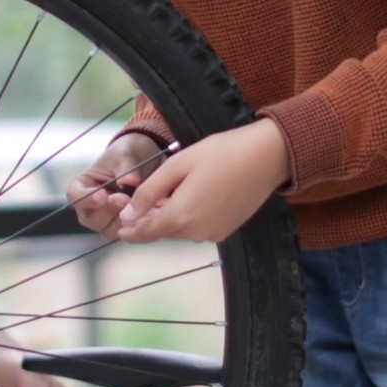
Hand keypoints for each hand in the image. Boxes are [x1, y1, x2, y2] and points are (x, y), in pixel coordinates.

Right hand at [65, 132, 164, 238]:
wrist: (148, 158)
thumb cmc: (128, 153)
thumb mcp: (126, 153)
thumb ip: (126, 167)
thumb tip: (129, 182)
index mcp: (83, 185)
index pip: (74, 195)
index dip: (86, 199)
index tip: (103, 195)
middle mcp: (91, 206)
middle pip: (91, 219)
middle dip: (109, 210)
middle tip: (125, 199)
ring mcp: (108, 218)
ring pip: (109, 229)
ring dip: (124, 220)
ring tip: (139, 205)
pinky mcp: (125, 225)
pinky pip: (128, 232)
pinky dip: (138, 224)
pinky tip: (149, 212)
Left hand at [117, 118, 289, 243]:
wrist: (266, 157)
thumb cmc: (220, 153)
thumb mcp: (178, 165)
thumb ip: (150, 191)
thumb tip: (128, 213)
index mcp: (182, 215)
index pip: (146, 232)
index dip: (131, 230)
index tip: (120, 225)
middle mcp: (197, 232)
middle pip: (163, 231)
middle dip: (149, 219)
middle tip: (140, 202)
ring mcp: (214, 233)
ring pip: (180, 230)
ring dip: (169, 217)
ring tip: (166, 193)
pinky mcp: (227, 230)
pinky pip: (198, 228)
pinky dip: (188, 217)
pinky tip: (189, 195)